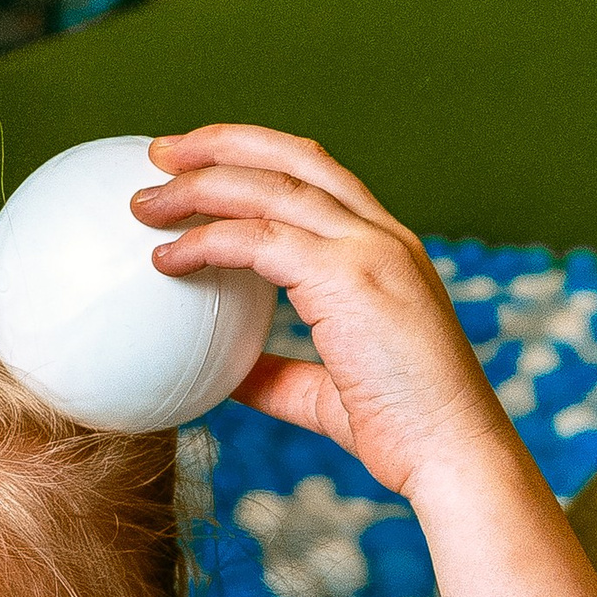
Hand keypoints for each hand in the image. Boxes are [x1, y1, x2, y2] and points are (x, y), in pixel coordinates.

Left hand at [134, 125, 510, 500]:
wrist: (453, 453)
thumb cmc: (401, 431)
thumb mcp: (326, 395)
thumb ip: (278, 375)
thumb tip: (226, 375)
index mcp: (385, 249)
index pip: (318, 176)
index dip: (257, 158)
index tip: (200, 163)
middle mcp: (382, 236)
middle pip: (294, 158)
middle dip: (222, 144)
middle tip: (159, 154)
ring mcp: (369, 250)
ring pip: (271, 188)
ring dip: (200, 186)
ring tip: (144, 202)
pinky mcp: (349, 277)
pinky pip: (260, 240)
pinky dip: (207, 241)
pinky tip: (166, 258)